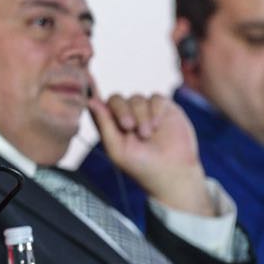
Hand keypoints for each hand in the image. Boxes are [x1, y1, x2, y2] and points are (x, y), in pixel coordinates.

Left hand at [88, 87, 212, 216]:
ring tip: (147, 134)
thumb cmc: (141, 166)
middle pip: (116, 99)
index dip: (94, 96)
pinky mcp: (164, 109)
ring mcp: (146, 112)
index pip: (99, 107)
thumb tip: (90, 101)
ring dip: (140, 115)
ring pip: (136, 98)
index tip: (92, 89)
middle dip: (121, 110)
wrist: (173, 173)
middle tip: (129, 127)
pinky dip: (154, 109)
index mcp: (111, 127)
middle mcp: (128, 117)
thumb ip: (104, 124)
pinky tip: (157, 125)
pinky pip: (156, 98)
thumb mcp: (117, 149)